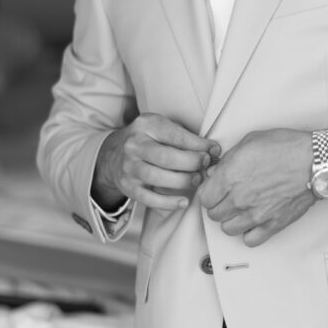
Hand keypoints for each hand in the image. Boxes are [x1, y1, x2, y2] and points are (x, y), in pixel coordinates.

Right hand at [92, 113, 219, 211]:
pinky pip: (149, 198)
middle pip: (167, 157)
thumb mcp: (161, 128)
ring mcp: (129, 167)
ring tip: (197, 180)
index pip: (176, 135)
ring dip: (183, 181)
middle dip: (192, 163)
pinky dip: (168, 203)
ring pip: (157, 178)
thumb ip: (184, 137)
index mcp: (146, 125)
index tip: (214, 151)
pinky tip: (184, 202)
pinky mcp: (128, 187)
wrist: (112, 155)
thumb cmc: (147, 140)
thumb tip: (213, 151)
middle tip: (206, 166)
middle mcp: (134, 145)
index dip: (199, 145)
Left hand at [197, 129, 314, 246]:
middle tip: (227, 198)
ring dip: (231, 220)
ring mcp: (256, 214)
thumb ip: (229, 158)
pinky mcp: (272, 224)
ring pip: (228, 229)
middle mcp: (240, 198)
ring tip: (239, 211)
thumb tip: (217, 172)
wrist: (316, 162)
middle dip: (218, 206)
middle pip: (214, 214)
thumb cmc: (288, 148)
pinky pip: (250, 240)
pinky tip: (252, 222)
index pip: (204, 197)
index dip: (209, 193)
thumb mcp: (251, 141)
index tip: (214, 190)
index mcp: (231, 176)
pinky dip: (248, 233)